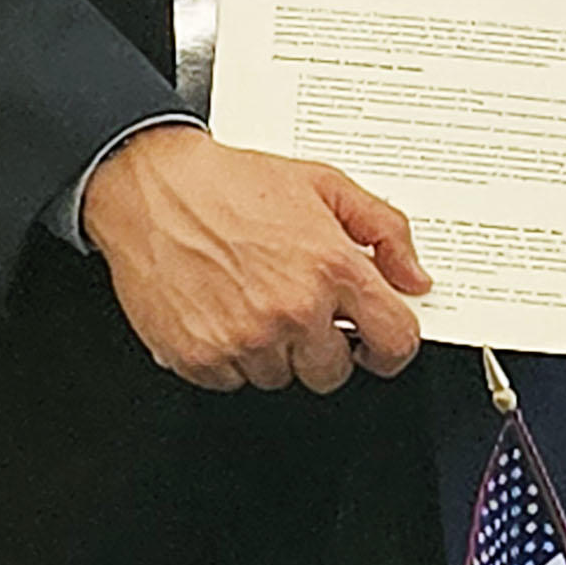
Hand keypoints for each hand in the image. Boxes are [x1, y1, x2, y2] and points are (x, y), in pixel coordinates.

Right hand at [81, 123, 431, 393]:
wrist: (151, 188)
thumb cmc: (230, 183)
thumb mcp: (324, 184)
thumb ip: (384, 229)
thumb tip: (414, 278)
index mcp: (331, 267)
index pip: (394, 341)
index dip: (392, 347)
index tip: (380, 343)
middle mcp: (291, 309)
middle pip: (333, 372)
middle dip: (323, 347)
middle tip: (298, 308)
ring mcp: (245, 338)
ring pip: (280, 378)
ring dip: (273, 350)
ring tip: (251, 298)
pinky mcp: (200, 357)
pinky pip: (232, 381)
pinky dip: (228, 355)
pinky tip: (220, 311)